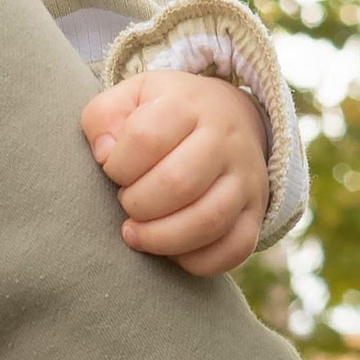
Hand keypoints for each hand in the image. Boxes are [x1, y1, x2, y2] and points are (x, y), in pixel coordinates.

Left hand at [81, 68, 267, 276]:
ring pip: (209, 220)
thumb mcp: (130, 98)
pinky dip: (196, 261)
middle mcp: (225, 140)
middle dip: (136, 204)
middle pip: (178, 182)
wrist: (230, 118)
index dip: (117, 165)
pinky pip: (235, 249)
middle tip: (126, 203)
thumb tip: (104, 155)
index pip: (146, 138)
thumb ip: (103, 118)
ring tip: (136, 233)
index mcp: (187, 106)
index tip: (112, 171)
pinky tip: (171, 251)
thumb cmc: (164, 114)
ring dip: (160, 238)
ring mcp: (246, 179)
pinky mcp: (255, 212)